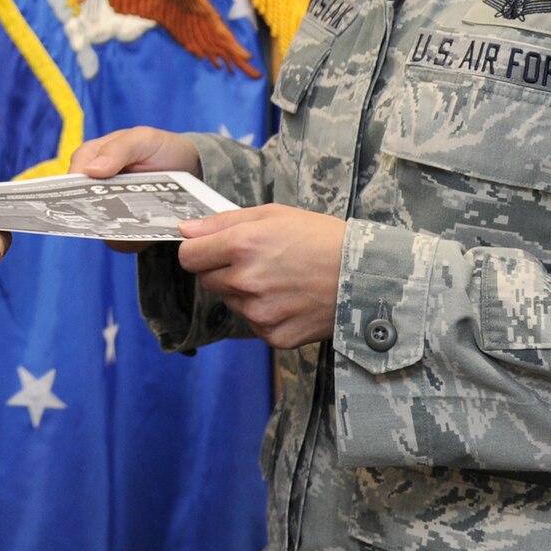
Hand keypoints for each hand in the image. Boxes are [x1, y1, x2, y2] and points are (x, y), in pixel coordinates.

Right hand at [69, 127, 204, 252]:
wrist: (188, 166)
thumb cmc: (159, 147)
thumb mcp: (143, 139)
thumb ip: (118, 149)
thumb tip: (90, 170)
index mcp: (91, 159)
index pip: (72, 178)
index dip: (73, 190)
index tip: (82, 201)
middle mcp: (94, 186)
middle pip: (82, 208)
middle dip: (97, 214)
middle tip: (117, 217)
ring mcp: (108, 208)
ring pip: (100, 228)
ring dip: (116, 231)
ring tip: (139, 225)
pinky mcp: (123, 227)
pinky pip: (119, 242)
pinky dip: (131, 241)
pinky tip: (147, 234)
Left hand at [177, 205, 345, 348]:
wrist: (364, 276)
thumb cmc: (320, 238)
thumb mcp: (272, 214)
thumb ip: (222, 222)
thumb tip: (185, 230)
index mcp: (241, 245)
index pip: (188, 256)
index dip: (198, 251)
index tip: (211, 249)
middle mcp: (245, 281)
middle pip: (207, 280)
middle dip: (223, 270)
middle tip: (257, 261)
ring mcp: (259, 313)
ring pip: (231, 302)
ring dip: (244, 292)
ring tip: (279, 279)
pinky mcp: (274, 336)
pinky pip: (253, 324)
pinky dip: (265, 314)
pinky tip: (289, 300)